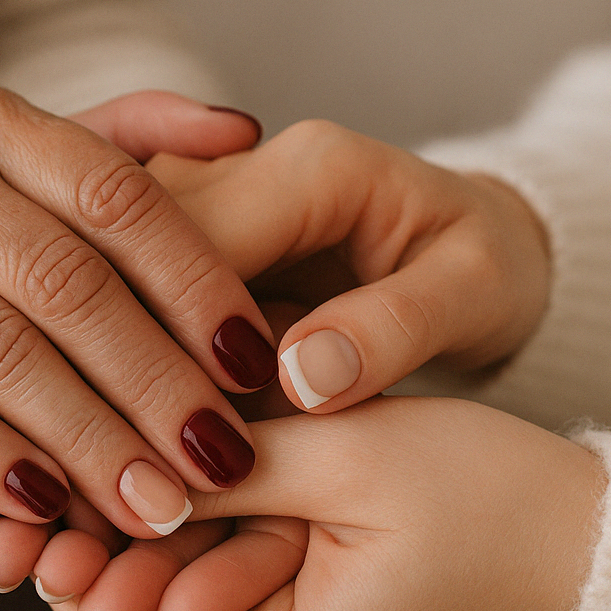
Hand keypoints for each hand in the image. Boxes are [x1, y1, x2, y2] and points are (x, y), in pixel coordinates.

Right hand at [0, 81, 272, 535]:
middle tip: (220, 462)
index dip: (196, 280)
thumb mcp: (5, 172)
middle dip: (154, 381)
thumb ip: (119, 148)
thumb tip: (245, 131)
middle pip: (63, 278)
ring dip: (86, 437)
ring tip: (154, 507)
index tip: (255, 364)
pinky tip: (43, 507)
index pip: (116, 193)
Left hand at [51, 396, 604, 610]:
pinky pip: (220, 596)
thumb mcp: (349, 461)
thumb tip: (121, 472)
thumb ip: (231, 472)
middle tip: (49, 469)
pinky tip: (165, 483)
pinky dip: (190, 542)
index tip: (35, 493)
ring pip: (174, 603)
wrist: (581, 542)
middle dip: (97, 544)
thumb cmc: (488, 497)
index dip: (72, 558)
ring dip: (141, 537)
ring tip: (94, 464)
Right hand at [146, 120, 551, 412]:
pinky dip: (136, 344)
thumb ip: (393, 330)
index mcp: (313, 168)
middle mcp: (245, 166)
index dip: (175, 329)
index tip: (182, 427)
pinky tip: (139, 406)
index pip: (204, 237)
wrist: (488, 241)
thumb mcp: (474, 293)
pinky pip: (138, 281)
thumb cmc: (488, 265)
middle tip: (147, 443)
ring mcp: (213, 197)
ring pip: (124, 260)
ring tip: (134, 434)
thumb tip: (299, 379)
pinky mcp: (197, 237)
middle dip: (132, 340)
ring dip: (123, 345)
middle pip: (139, 242)